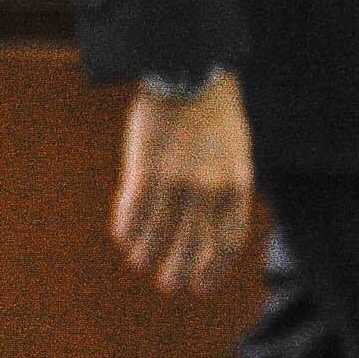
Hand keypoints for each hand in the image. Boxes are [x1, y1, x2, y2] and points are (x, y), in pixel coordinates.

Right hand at [112, 74, 256, 296]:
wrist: (188, 72)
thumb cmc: (214, 111)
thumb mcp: (236, 151)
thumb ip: (229, 187)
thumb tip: (218, 224)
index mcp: (236, 186)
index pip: (228, 243)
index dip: (214, 269)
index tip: (201, 285)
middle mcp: (209, 190)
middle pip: (194, 246)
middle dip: (180, 271)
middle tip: (169, 285)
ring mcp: (176, 181)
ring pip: (160, 233)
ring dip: (148, 253)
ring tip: (140, 262)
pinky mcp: (146, 169)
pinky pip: (134, 210)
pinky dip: (127, 228)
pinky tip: (123, 236)